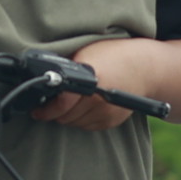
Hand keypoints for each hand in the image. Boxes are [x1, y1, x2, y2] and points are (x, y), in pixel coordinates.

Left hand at [34, 37, 154, 129]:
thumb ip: (66, 67)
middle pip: (65, 116)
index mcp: (92, 81)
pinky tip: (82, 106)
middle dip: (54, 112)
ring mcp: (107, 113)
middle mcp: (100, 100)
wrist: (143, 67)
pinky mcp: (112, 121)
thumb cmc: (112, 55)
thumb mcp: (86, 53)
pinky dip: (81, 119)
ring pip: (75, 123)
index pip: (63, 103)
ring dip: (67, 116)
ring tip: (67, 103)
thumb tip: (42, 77)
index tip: (37, 110)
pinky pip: (87, 126)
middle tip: (49, 104)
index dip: (46, 110)